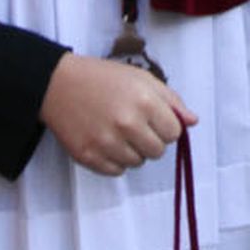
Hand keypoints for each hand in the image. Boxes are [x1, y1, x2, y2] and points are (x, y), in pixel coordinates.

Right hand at [39, 52, 194, 175]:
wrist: (57, 84)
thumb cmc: (102, 78)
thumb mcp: (141, 78)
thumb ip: (171, 100)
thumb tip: (192, 122)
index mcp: (144, 101)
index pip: (174, 133)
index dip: (165, 126)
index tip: (152, 118)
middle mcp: (127, 123)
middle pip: (158, 151)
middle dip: (150, 140)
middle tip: (134, 125)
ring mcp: (107, 142)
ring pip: (138, 163)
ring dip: (132, 151)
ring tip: (117, 131)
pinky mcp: (89, 157)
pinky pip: (117, 171)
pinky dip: (115, 160)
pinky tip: (105, 140)